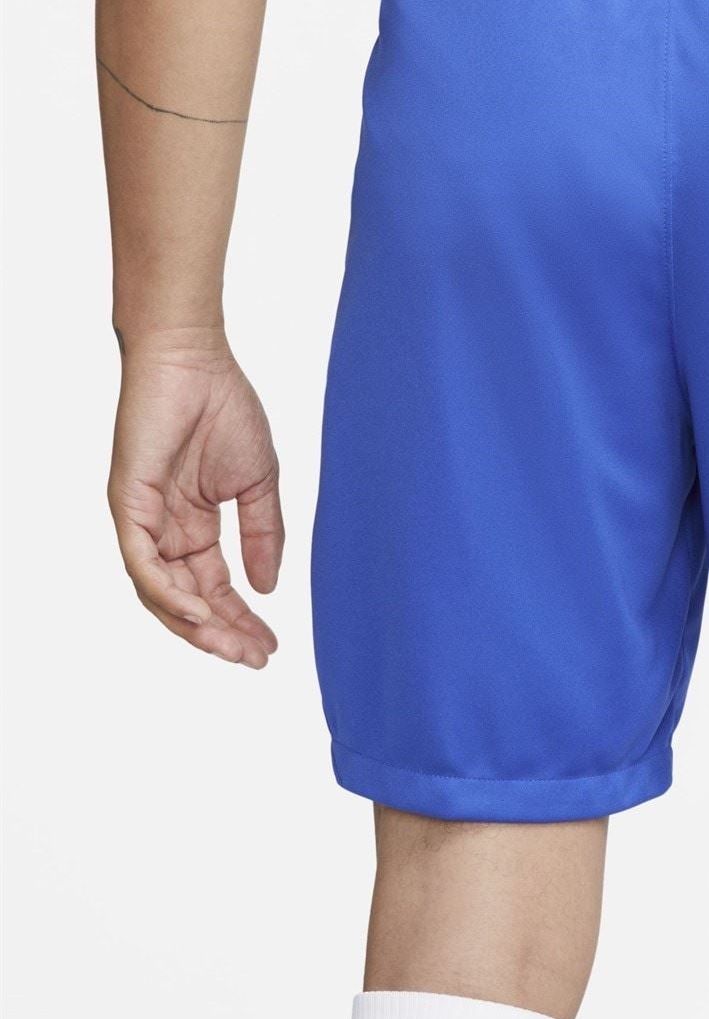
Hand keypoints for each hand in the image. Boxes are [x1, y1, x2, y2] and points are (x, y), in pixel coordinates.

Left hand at [109, 328, 283, 665]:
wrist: (195, 360)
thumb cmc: (224, 408)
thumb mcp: (258, 484)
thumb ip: (263, 534)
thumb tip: (268, 588)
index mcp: (193, 526)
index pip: (215, 588)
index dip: (242, 619)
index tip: (271, 646)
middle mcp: (163, 530)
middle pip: (187, 601)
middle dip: (222, 634)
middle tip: (255, 658)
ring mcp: (143, 519)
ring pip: (161, 593)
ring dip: (197, 625)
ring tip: (232, 646)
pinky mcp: (128, 503)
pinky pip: (142, 562)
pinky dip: (167, 592)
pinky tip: (199, 613)